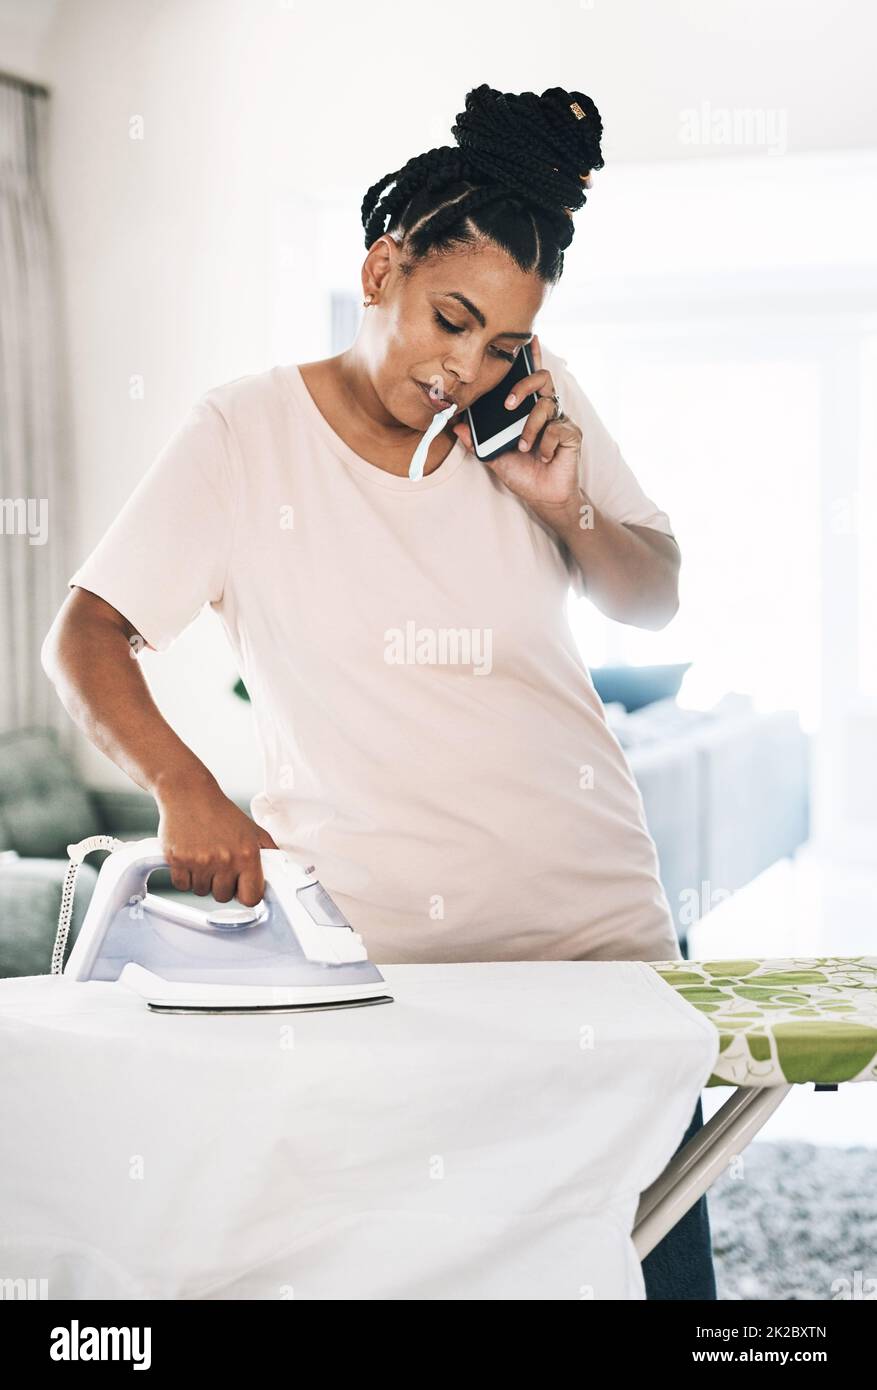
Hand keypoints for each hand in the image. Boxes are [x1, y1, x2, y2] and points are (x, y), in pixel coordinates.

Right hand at [156, 776, 278, 906]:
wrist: (190, 795)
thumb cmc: (221, 813)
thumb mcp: (253, 830)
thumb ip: (269, 852)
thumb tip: (280, 873)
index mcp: (247, 854)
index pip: (251, 897)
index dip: (245, 894)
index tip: (241, 887)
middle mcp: (225, 860)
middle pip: (223, 897)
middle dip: (221, 885)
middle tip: (218, 865)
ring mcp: (200, 861)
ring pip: (201, 892)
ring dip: (202, 880)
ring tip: (204, 856)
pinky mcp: (177, 860)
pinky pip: (182, 885)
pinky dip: (184, 876)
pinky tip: (190, 857)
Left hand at [451, 333, 582, 514]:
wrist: (542, 497)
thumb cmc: (522, 473)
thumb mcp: (493, 456)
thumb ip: (477, 440)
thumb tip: (456, 425)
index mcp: (528, 409)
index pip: (531, 377)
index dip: (532, 356)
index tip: (529, 338)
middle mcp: (546, 409)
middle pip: (542, 378)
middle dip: (523, 385)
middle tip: (508, 405)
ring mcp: (560, 420)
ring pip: (546, 404)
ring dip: (530, 427)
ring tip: (523, 447)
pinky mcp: (571, 434)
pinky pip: (557, 428)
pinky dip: (545, 444)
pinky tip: (544, 457)